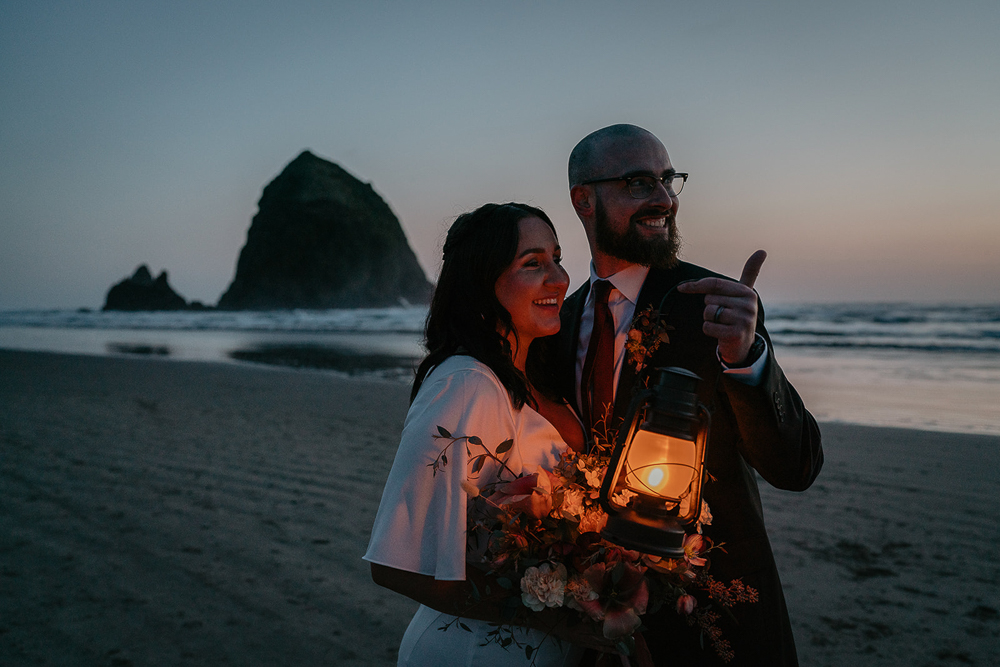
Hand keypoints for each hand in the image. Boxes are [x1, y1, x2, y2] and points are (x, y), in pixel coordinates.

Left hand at [677, 250, 765, 364]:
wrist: (744, 345)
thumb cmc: (738, 315)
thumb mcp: (744, 294)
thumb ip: (750, 273)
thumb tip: (762, 250)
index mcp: (747, 292)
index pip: (714, 284)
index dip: (696, 285)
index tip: (681, 288)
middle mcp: (748, 304)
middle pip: (709, 299)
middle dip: (710, 308)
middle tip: (722, 316)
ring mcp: (744, 320)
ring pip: (708, 313)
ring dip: (709, 320)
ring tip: (722, 324)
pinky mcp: (736, 334)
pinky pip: (708, 327)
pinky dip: (709, 331)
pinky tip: (720, 333)